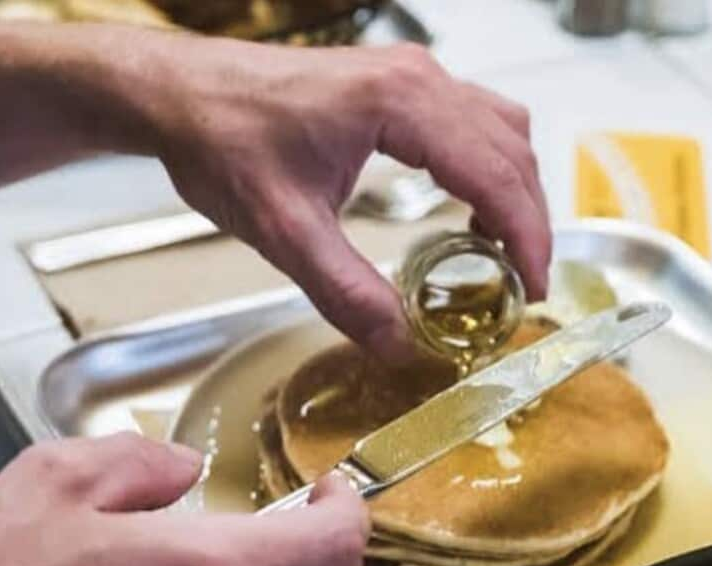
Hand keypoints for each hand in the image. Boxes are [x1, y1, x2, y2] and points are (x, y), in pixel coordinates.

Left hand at [126, 38, 551, 362]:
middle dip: (529, 218)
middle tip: (524, 282)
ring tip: (503, 252)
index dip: (527, 235)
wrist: (179, 94)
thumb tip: (396, 343)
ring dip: (514, 189)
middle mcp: (417, 80)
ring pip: (500, 129)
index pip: (496, 172)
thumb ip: (344, 289)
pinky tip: (469, 210)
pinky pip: (471, 121)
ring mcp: (409, 76)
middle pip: (511, 149)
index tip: (533, 286)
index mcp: (400, 105)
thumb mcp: (283, 229)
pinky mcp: (395, 84)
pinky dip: (489, 167)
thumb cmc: (221, 140)